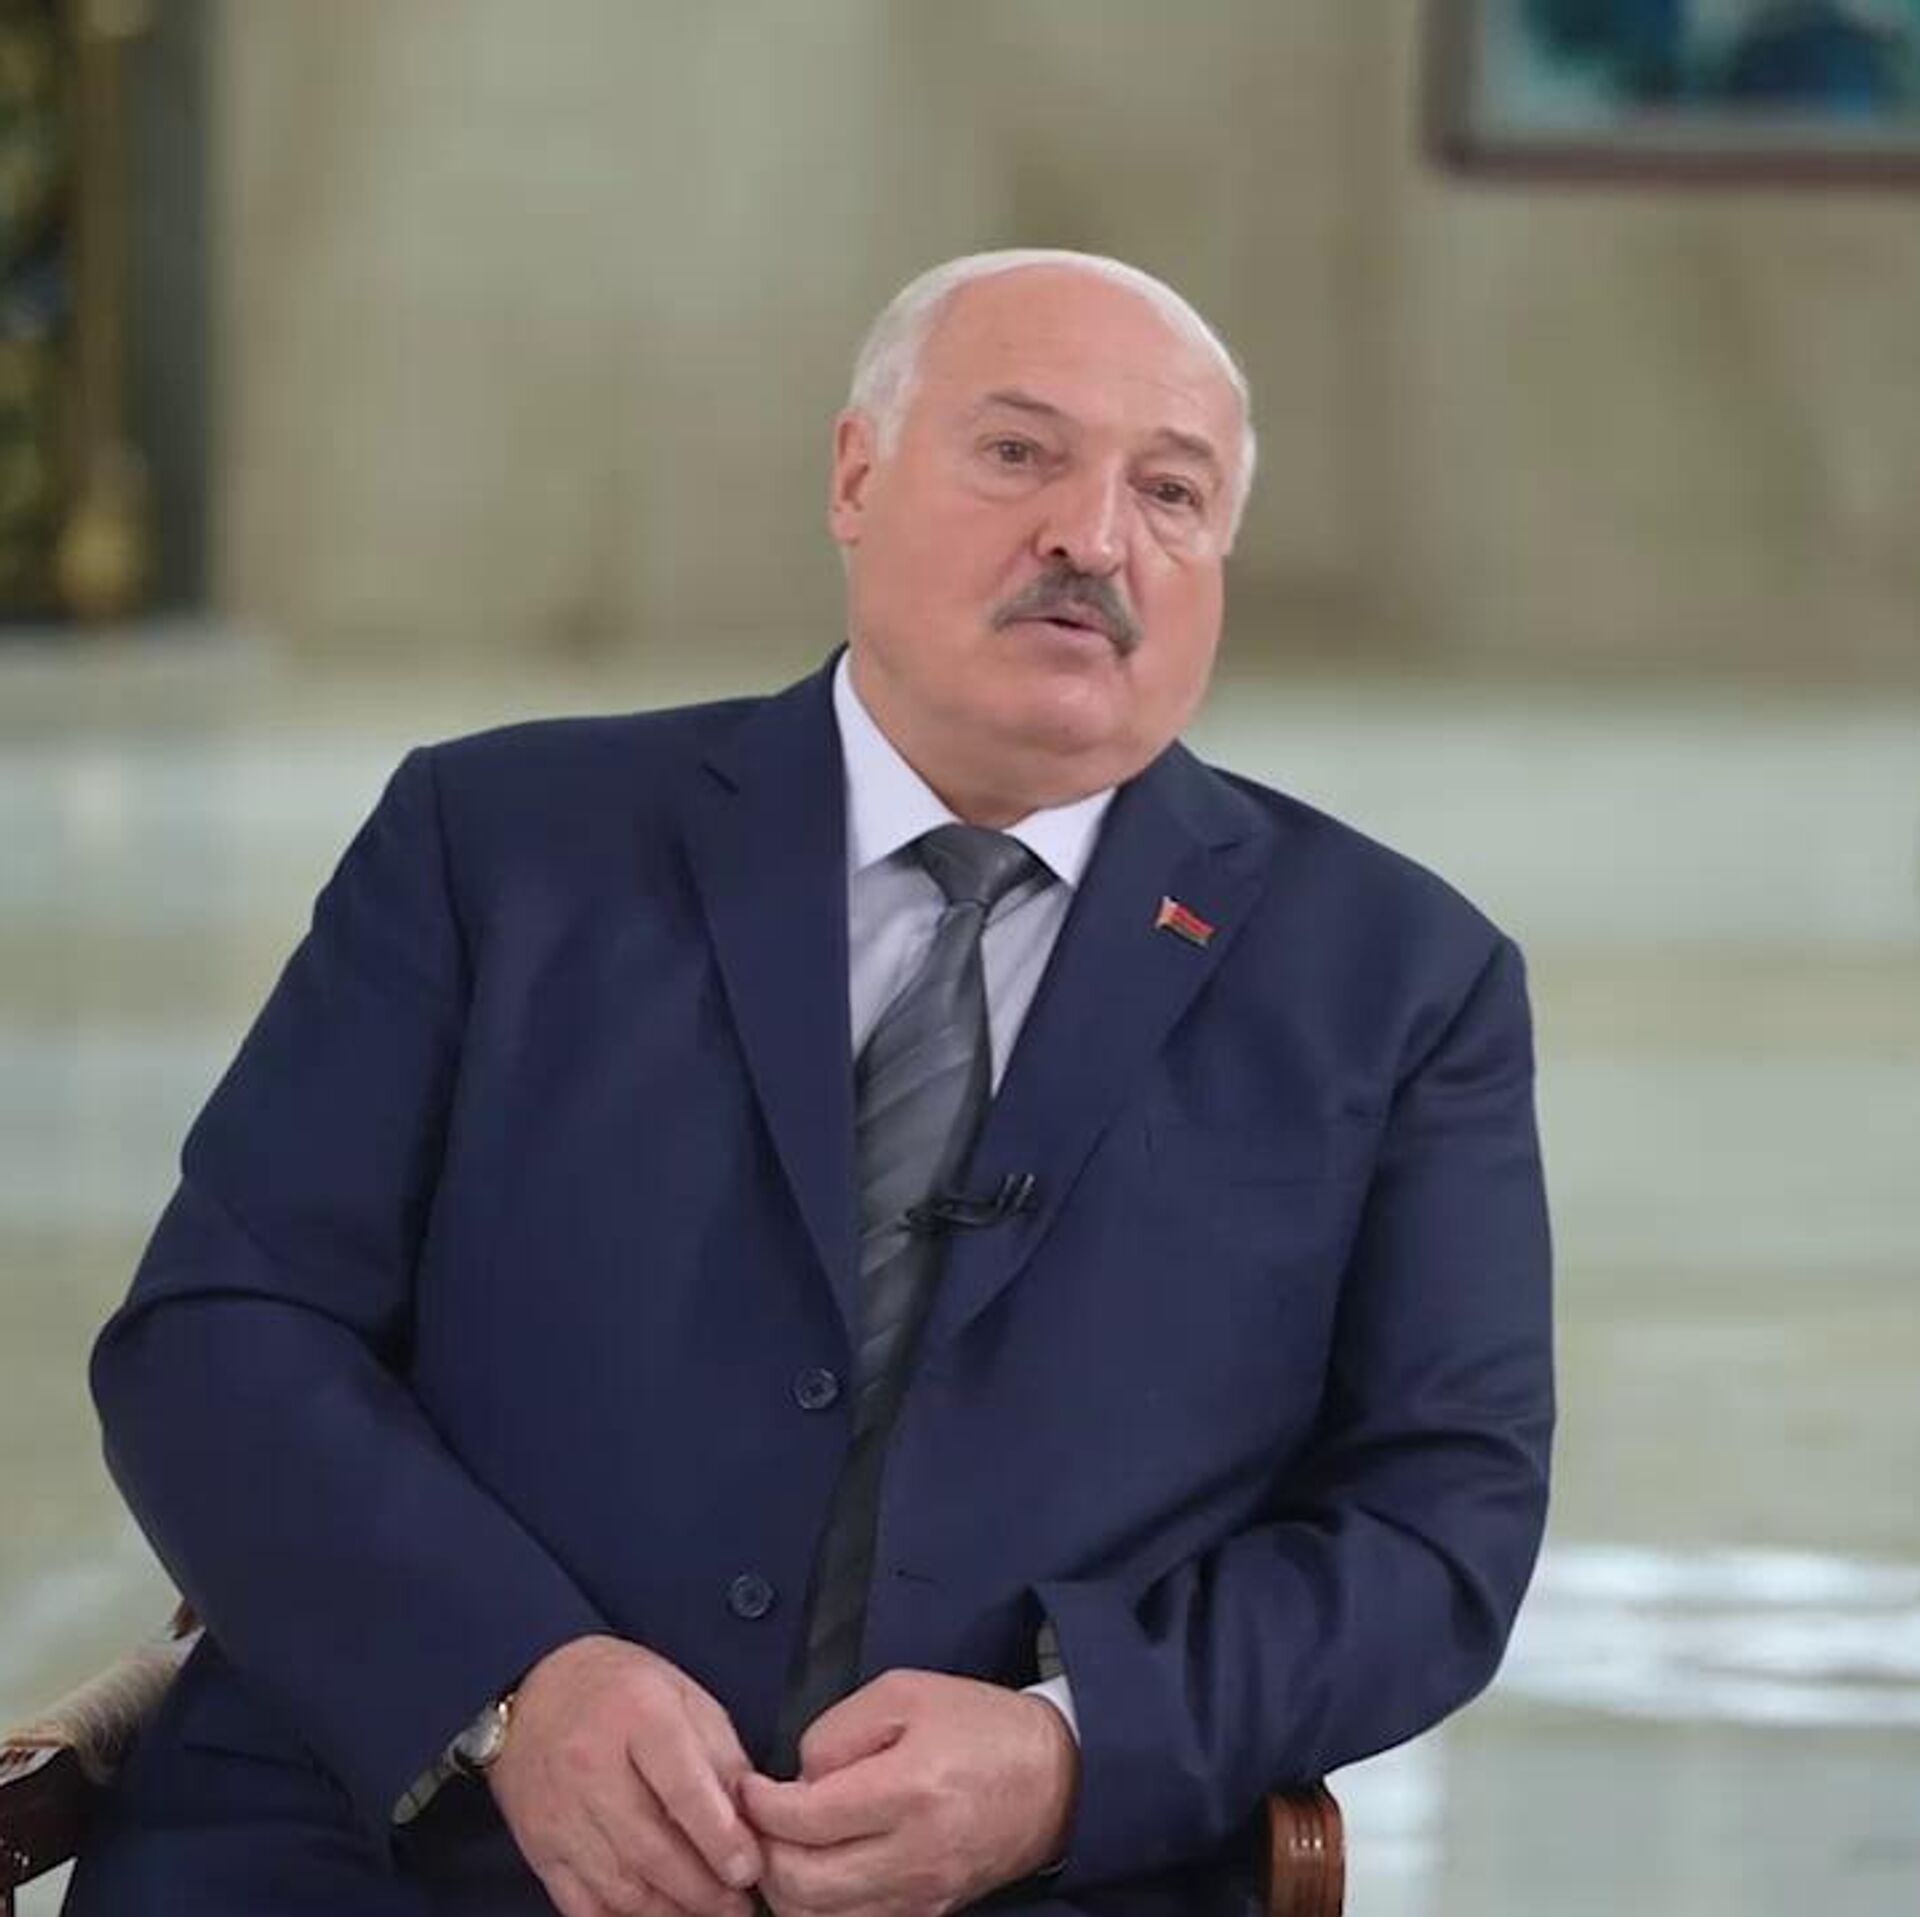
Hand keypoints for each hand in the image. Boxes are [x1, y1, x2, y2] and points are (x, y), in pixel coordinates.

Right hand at [487, 1634, 762, 1916]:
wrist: (538, 1687)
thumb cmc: (624, 1690)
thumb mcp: (685, 1699)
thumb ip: (721, 1758)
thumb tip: (751, 1823)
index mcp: (638, 1715)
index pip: (682, 1789)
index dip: (721, 1838)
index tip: (749, 1870)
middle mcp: (591, 1765)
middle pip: (651, 1848)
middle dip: (703, 1889)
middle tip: (738, 1905)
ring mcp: (560, 1813)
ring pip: (619, 1886)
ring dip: (670, 1912)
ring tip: (707, 1912)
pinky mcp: (539, 1848)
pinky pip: (582, 1905)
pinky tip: (657, 1915)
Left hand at [739, 1670, 1078, 1916]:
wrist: (1054, 1778)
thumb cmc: (979, 1726)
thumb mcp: (906, 1694)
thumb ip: (839, 1730)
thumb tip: (799, 1778)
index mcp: (909, 1789)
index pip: (806, 1819)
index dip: (760, 1807)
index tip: (748, 1788)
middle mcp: (913, 1854)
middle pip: (803, 1884)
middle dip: (763, 1854)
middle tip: (755, 1822)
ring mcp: (920, 1895)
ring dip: (785, 1889)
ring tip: (780, 1848)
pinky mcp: (926, 1914)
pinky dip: (820, 1908)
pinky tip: (814, 1871)